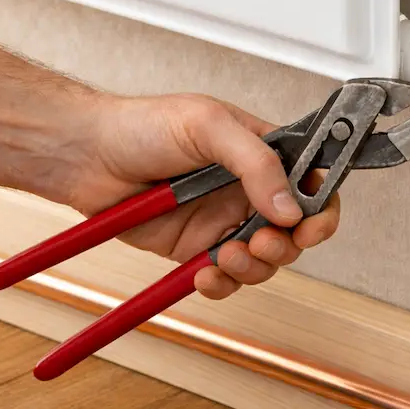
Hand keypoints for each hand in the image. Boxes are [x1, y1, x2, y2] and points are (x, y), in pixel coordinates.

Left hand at [53, 92, 340, 299]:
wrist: (88, 155)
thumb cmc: (142, 125)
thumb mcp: (208, 125)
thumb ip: (256, 162)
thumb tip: (290, 204)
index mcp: (261, 152)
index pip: (312, 181)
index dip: (321, 206)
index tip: (311, 222)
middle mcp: (247, 189)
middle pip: (295, 230)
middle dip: (288, 243)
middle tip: (264, 241)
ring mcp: (222, 221)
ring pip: (264, 260)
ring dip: (255, 266)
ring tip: (228, 256)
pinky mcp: (195, 249)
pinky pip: (225, 278)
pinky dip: (222, 284)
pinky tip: (206, 274)